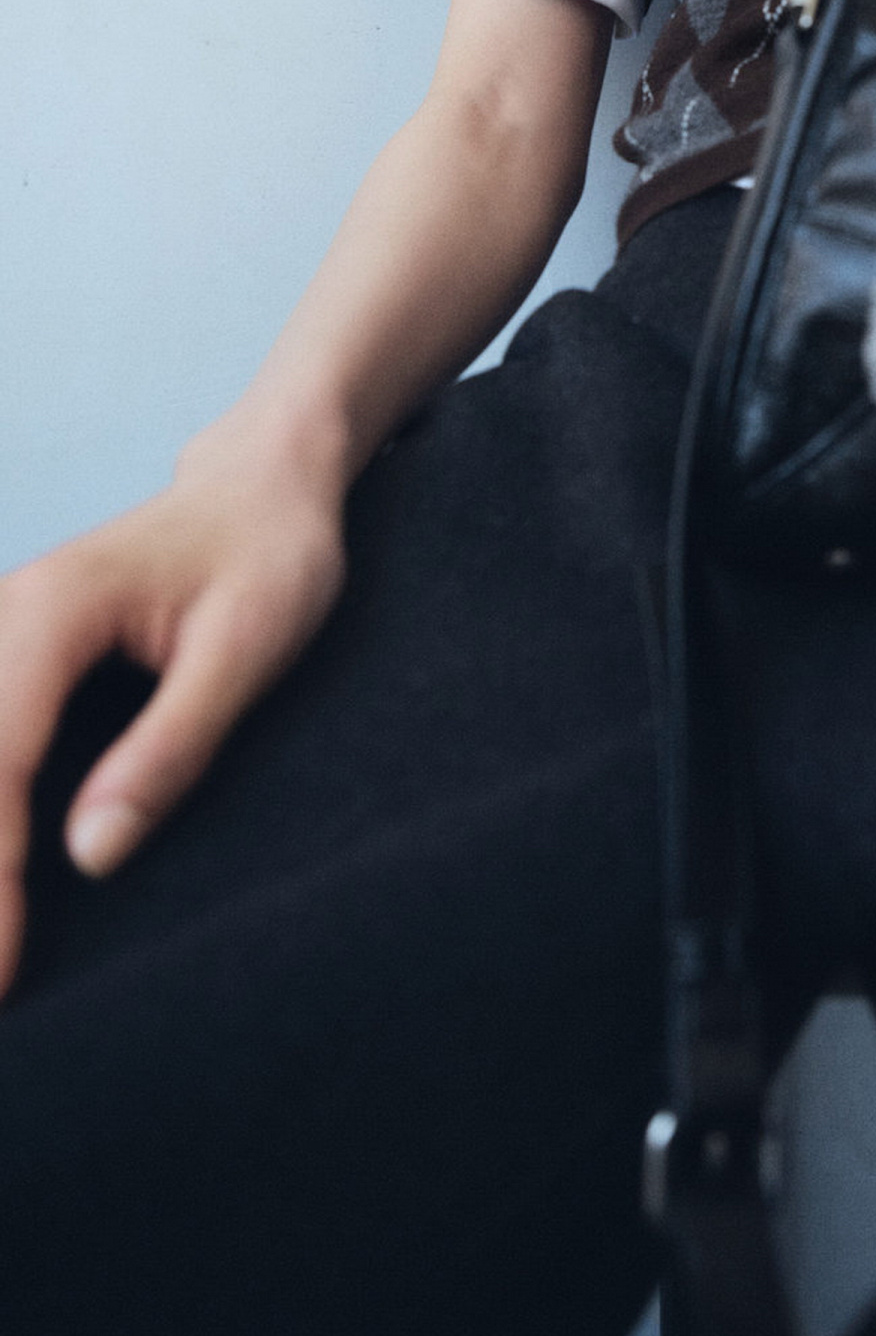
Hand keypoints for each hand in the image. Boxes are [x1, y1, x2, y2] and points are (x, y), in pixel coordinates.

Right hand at [0, 422, 345, 998]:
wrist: (266, 481)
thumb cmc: (270, 554)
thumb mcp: (246, 648)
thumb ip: (172, 746)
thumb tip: (89, 858)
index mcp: (50, 612)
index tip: (1, 971)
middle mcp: (1, 620)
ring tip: (0, 945)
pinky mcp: (10, 662)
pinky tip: (0, 883)